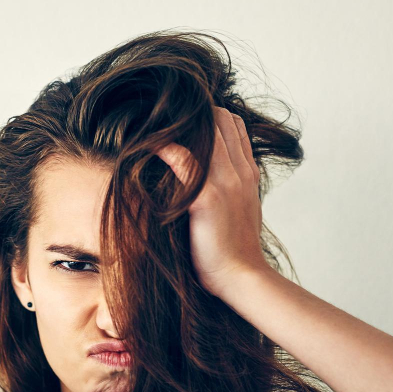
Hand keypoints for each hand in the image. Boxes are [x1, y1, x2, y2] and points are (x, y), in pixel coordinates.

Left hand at [154, 105, 267, 298]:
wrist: (242, 279)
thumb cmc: (234, 251)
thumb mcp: (239, 211)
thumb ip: (230, 189)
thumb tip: (209, 180)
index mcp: (248, 173)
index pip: (233, 124)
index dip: (209, 116)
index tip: (183, 121)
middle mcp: (240, 171)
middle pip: (221, 118)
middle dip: (193, 113)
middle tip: (160, 117)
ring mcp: (227, 182)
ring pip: (208, 130)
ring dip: (178, 124)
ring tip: (150, 123)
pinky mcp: (209, 198)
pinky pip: (183, 160)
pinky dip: (162, 148)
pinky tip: (144, 147)